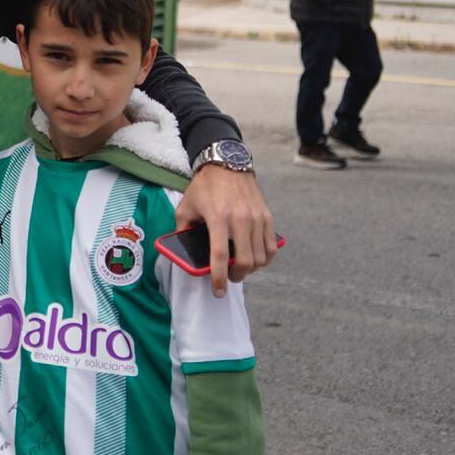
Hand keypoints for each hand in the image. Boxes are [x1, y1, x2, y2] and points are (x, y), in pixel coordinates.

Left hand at [176, 166, 277, 298]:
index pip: (220, 256)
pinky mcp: (267, 215)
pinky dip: (265, 258)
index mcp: (217, 217)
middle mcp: (240, 218)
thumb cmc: (204, 187)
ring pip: (261, 257)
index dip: (219, 278)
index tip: (217, 291)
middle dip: (237, 276)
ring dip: (251, 269)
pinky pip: (271, 246)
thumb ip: (182, 230)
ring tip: (241, 267)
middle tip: (230, 278)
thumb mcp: (185, 206)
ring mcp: (257, 217)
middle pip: (246, 261)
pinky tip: (256, 258)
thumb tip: (183, 253)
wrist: (227, 163)